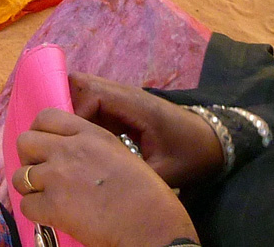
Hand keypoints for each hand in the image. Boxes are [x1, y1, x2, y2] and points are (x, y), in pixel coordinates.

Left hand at [12, 109, 198, 246]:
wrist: (151, 224)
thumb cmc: (146, 194)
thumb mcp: (120, 153)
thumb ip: (90, 148)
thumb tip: (70, 154)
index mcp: (88, 133)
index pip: (45, 117)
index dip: (40, 133)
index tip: (46, 148)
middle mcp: (68, 150)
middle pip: (25, 142)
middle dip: (29, 159)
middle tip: (42, 173)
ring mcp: (57, 176)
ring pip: (19, 176)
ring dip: (29, 188)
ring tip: (46, 198)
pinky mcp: (52, 206)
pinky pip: (25, 205)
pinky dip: (35, 212)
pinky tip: (50, 216)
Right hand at [68, 72, 224, 188]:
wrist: (213, 143)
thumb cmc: (191, 155)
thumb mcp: (165, 172)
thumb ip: (133, 175)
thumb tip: (100, 188)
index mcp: (135, 105)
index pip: (90, 94)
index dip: (74, 114)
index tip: (70, 141)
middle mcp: (124, 95)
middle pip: (80, 84)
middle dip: (65, 107)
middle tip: (60, 136)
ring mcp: (121, 99)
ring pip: (82, 91)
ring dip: (71, 111)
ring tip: (66, 139)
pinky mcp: (120, 108)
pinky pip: (92, 105)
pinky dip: (81, 118)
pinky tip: (80, 142)